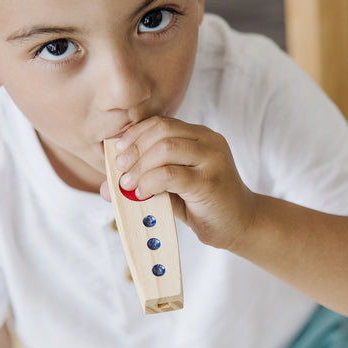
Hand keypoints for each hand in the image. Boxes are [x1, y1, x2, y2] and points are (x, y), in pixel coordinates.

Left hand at [103, 117, 255, 250]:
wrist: (242, 225)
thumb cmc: (204, 205)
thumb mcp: (171, 189)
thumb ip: (144, 181)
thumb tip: (106, 188)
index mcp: (199, 136)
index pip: (162, 123)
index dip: (135, 134)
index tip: (117, 152)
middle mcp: (209, 141)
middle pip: (162, 130)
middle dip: (134, 149)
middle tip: (120, 170)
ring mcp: (213, 159)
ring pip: (166, 148)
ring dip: (140, 166)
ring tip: (128, 184)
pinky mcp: (211, 181)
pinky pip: (172, 174)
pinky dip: (150, 181)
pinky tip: (143, 192)